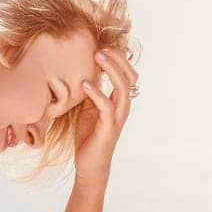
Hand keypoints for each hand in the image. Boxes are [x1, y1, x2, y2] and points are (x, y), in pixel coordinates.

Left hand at [72, 47, 136, 185]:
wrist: (90, 165)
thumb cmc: (89, 137)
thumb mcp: (88, 109)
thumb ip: (90, 92)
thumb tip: (82, 71)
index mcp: (119, 102)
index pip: (128, 75)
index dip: (119, 59)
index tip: (103, 46)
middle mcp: (122, 108)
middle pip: (129, 77)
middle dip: (117, 60)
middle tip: (100, 48)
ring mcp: (117, 118)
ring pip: (122, 88)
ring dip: (110, 70)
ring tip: (97, 57)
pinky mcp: (108, 128)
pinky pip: (106, 106)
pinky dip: (96, 93)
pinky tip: (85, 84)